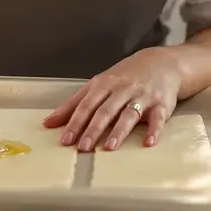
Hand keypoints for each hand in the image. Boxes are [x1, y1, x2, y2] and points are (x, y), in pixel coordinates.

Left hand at [43, 47, 182, 151]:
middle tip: (83, 147)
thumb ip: (74, 104)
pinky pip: (157, 118)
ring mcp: (142, 96)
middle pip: (105, 110)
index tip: (65, 139)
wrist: (161, 63)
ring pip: (129, 114)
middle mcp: (122, 89)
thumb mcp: (98, 85)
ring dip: (119, 131)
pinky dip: (153, 130)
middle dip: (93, 129)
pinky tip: (148, 143)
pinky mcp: (161, 104)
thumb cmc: (124, 77)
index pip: (86, 105)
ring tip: (109, 147)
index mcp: (104, 84)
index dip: (75, 122)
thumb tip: (48, 123)